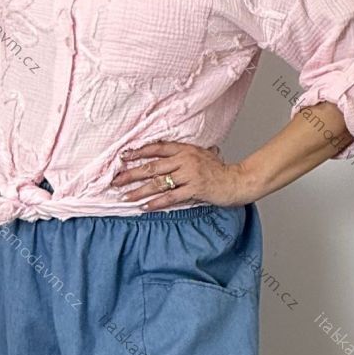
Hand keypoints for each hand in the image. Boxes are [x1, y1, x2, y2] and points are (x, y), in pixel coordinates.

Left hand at [111, 141, 251, 211]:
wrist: (237, 181)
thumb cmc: (219, 169)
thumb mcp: (202, 154)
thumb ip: (186, 153)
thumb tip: (172, 152)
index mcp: (185, 149)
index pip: (157, 148)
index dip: (138, 152)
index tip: (123, 157)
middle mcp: (185, 159)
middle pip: (152, 166)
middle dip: (131, 174)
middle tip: (116, 181)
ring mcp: (190, 174)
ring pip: (159, 183)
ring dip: (140, 191)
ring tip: (126, 197)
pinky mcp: (195, 189)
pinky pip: (171, 197)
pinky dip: (157, 202)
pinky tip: (145, 207)